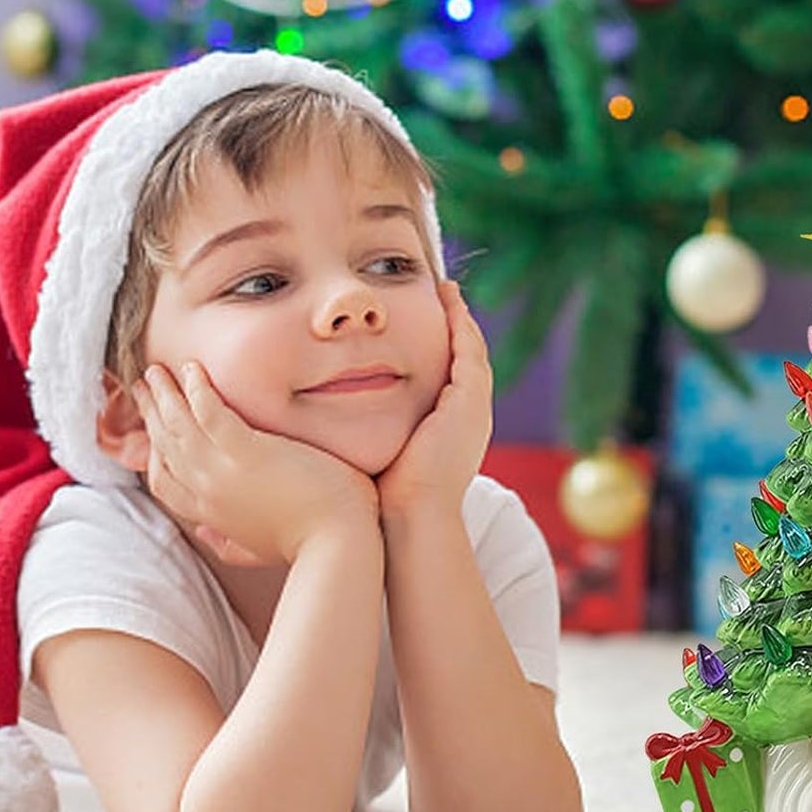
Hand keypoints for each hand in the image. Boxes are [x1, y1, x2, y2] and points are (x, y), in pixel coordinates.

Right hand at [131, 361, 378, 566]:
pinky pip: (209, 411)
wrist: (338, 544)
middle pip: (165, 446)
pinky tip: (193, 368)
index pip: (164, 481)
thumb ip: (227, 543)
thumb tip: (205, 535)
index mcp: (209, 514)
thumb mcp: (256, 550)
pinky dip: (197, 388)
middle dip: (151, 413)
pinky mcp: (247, 452)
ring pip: (178, 425)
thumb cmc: (309, 543)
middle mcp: (206, 492)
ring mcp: (222, 472)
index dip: (154, 451)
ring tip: (156, 369)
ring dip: (164, 393)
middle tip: (144, 386)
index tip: (154, 428)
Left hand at [375, 279, 492, 520]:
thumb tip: (337, 430)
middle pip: (468, 360)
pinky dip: (461, 325)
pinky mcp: (469, 400)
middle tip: (445, 295)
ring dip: (461, 318)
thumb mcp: (382, 458)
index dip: (444, 349)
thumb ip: (372, 438)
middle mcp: (471, 417)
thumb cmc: (386, 500)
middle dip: (458, 327)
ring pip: (473, 350)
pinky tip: (448, 302)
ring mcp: (474, 408)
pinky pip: (469, 350)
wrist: (412, 519)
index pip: (453, 379)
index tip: (427, 325)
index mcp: (454, 431)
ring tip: (447, 292)